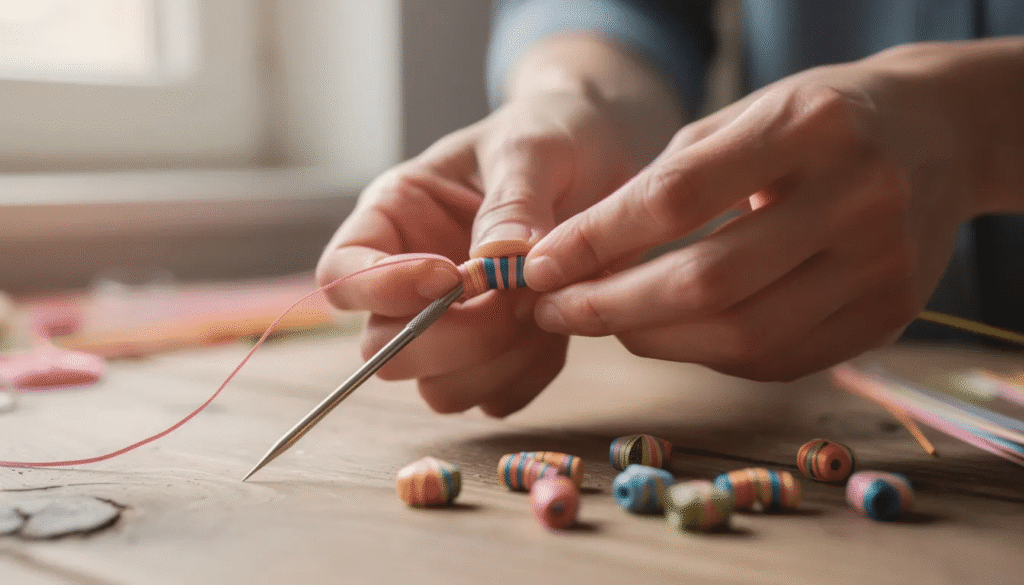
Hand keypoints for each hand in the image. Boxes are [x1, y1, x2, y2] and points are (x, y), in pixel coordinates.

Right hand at [316, 86, 643, 415]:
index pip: (343, 276)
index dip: (383, 290)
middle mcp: (411, 280)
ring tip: (543, 306)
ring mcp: (452, 325)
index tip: (450, 276)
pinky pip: (495, 398)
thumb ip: (512, 201)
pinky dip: (527, 375)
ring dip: (496, 362)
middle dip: (453, 336)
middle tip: (516, 296)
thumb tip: (498, 259)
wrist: (601, 156)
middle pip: (384, 349)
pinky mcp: (495, 355)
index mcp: (396, 217)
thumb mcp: (533, 147)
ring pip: (438, 389)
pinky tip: (556, 328)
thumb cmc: (553, 134)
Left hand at [524, 43, 994, 380]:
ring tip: (606, 323)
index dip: (597, 239)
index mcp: (807, 127)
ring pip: (744, 335)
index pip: (678, 197)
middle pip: (709, 281)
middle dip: (613, 307)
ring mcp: (882, 263)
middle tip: (556, 311)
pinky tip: (674, 335)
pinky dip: (710, 354)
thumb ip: (667, 181)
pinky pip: (778, 359)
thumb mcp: (742, 117)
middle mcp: (856, 197)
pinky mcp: (890, 314)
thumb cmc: (816, 120)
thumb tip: (578, 255)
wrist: (940, 134)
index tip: (538, 266)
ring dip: (655, 340)